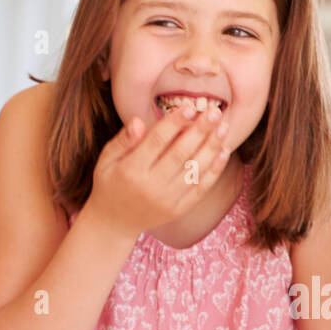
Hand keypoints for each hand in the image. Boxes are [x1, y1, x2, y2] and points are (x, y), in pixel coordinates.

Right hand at [86, 103, 231, 236]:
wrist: (113, 223)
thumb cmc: (109, 183)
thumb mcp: (106, 159)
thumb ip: (123, 140)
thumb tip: (139, 120)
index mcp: (131, 170)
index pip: (157, 141)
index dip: (175, 122)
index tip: (189, 106)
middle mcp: (152, 186)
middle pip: (181, 153)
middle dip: (200, 130)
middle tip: (215, 111)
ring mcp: (168, 200)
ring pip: (195, 170)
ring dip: (212, 147)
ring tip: (224, 127)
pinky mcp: (179, 209)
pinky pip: (201, 188)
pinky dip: (215, 170)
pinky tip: (223, 152)